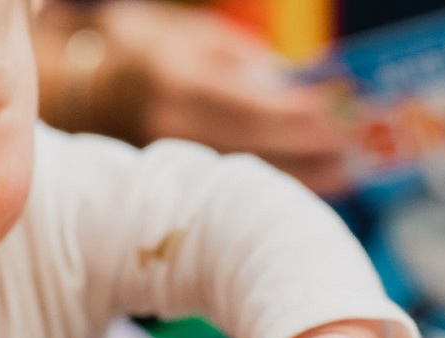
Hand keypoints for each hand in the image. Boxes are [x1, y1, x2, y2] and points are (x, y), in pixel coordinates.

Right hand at [38, 0, 351, 196]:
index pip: (249, 105)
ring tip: (346, 173)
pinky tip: (305, 187)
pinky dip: (269, 188)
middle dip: (307, 151)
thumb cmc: (154, 52)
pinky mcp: (170, 182)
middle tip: (357, 150)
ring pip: (241, 175)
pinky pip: (227, 189)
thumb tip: (302, 90)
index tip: (341, 113)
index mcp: (180, 80)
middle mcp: (171, 125)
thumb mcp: (201, 41)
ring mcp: (168, 159)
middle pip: (250, 148)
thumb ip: (248, 65)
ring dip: (297, 176)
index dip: (297, 115)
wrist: (88, 91)